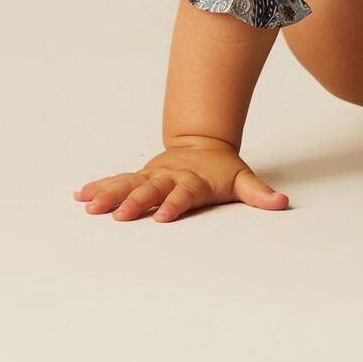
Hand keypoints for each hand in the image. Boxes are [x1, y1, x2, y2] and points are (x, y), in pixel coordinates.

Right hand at [73, 141, 287, 222]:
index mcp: (192, 181)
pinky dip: (99, 187)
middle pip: (151, 190)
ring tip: (89, 206)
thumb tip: (282, 203)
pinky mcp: (139, 177)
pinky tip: (80, 195)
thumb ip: (258, 193)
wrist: (202, 145)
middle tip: (119, 216)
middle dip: (136, 202)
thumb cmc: (221, 170)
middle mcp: (168, 178)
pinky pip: (116, 181)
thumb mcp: (242, 180)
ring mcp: (151, 176)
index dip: (176, 204)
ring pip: (128, 184)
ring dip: (109, 194)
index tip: (164, 217)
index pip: (184, 194)